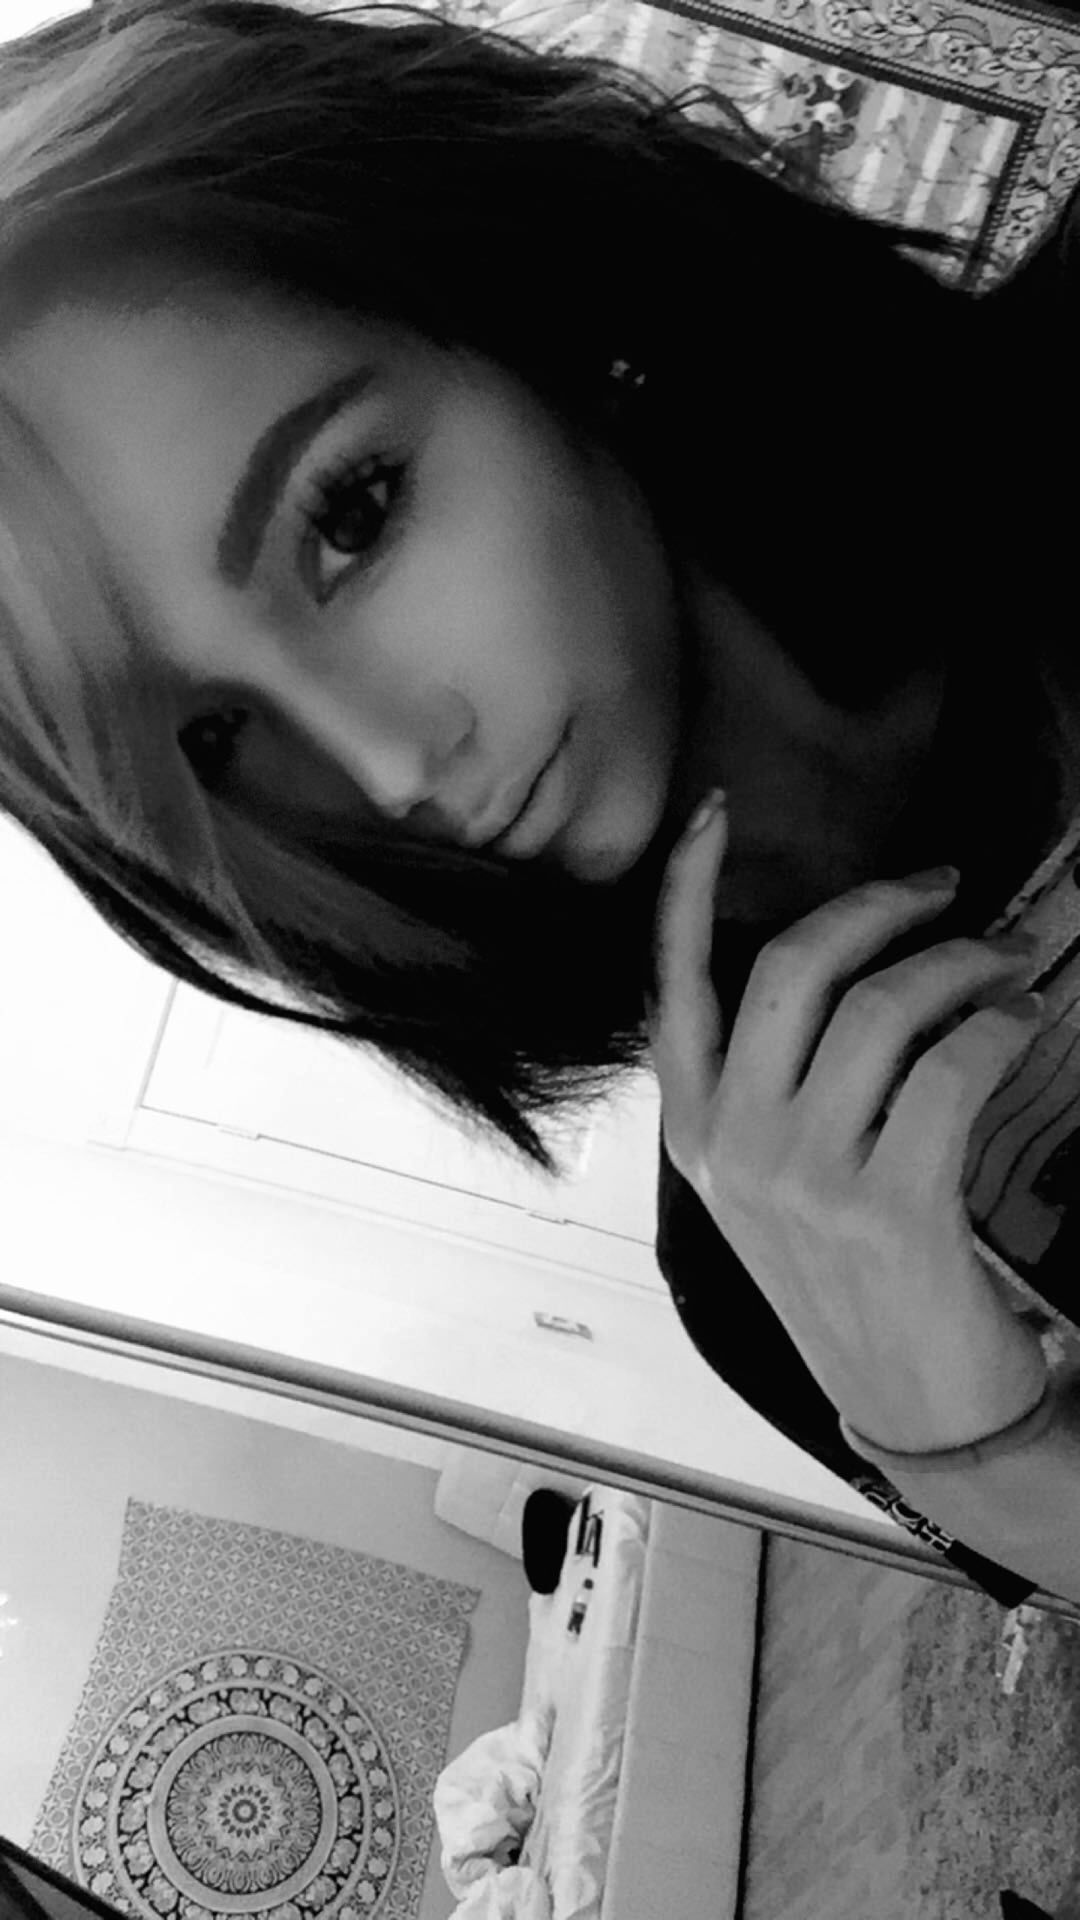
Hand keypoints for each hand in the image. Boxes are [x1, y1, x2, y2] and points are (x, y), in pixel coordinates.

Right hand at [649, 791, 1049, 1452]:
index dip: (690, 890)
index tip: (718, 811)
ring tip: (1006, 966)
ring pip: (885, 1006)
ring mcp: (806, 1177)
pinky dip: (998, 1025)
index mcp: (697, 1133)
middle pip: (795, 968)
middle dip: (881, 906)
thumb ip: (777, 1083)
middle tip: (946, 889)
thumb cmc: (852, 1279)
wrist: (912, 1400)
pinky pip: (951, 1065)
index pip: (674, 985)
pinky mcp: (889, 1206)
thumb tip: (853, 962)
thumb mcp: (776, 1182)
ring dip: (964, 965)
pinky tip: (1021, 1022)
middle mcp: (736, 1146)